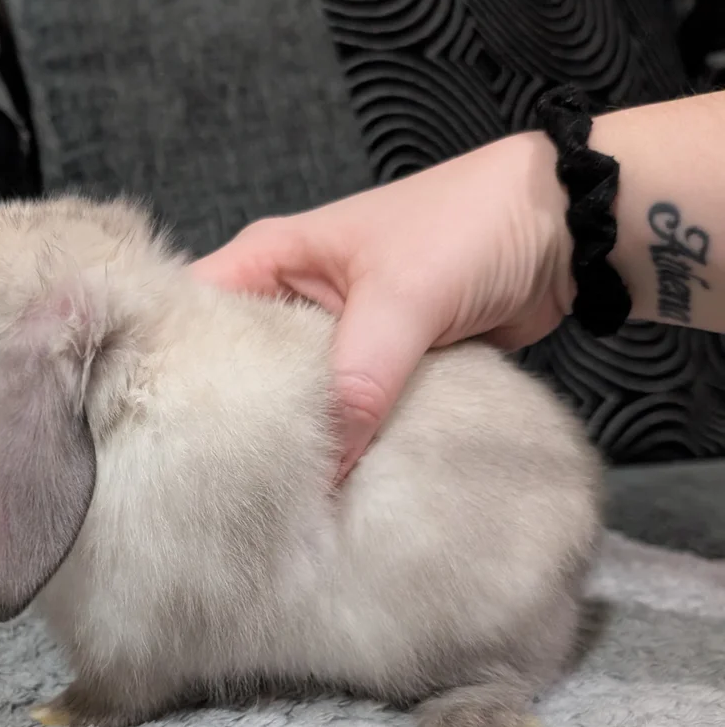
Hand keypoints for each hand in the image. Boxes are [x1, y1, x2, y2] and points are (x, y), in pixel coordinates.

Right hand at [191, 130, 575, 480]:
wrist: (564, 234)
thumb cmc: (470, 226)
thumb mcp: (403, 299)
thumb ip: (358, 380)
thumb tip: (326, 469)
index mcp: (269, 259)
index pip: (193, 315)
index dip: (175, 370)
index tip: (162, 432)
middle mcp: (289, 298)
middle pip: (238, 371)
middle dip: (234, 424)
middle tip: (213, 486)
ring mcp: (334, 337)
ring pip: (294, 400)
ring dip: (294, 440)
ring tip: (265, 499)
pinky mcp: (375, 368)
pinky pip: (344, 414)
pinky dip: (341, 444)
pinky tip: (327, 489)